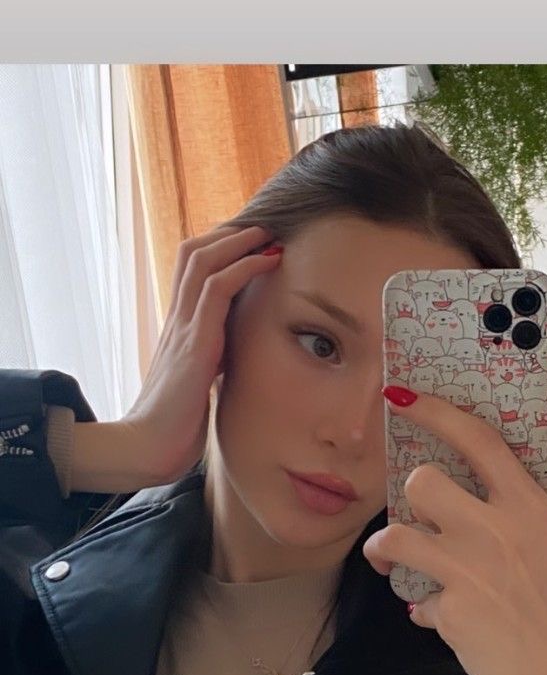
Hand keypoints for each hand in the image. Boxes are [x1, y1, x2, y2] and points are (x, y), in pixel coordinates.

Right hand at [121, 224, 281, 484]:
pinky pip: (217, 288)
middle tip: (263, 226)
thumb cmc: (174, 426)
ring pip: (202, 259)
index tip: (250, 241)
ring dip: (239, 240)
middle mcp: (178, 320)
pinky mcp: (194, 343)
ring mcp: (183, 328)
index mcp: (179, 328)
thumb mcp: (200, 386)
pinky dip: (245, 266)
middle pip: (193, 252)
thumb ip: (213, 365)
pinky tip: (268, 260)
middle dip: (229, 233)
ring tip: (268, 233)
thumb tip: (235, 362)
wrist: (148, 448)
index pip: (191, 270)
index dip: (219, 248)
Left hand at [362, 386, 546, 674]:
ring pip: (396, 535)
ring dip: (388, 549)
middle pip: (423, 482)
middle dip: (415, 496)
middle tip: (423, 518)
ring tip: (393, 561)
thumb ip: (537, 525)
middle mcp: (495, 531)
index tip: (402, 397)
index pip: (479, 442)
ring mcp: (467, 571)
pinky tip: (447, 620)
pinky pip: (417, 598)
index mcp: (531, 509)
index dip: (436, 413)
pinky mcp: (448, 611)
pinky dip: (426, 609)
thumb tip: (510, 513)